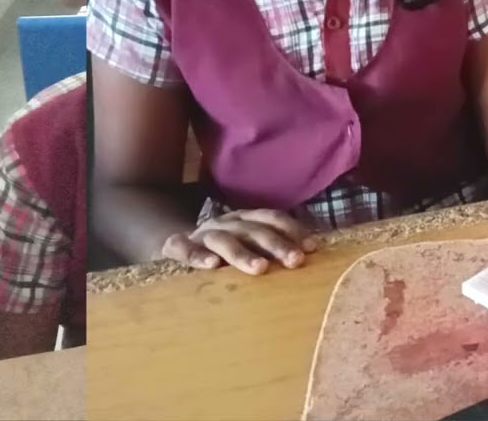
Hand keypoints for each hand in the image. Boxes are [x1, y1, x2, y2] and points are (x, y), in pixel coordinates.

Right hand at [160, 209, 317, 274]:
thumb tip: (309, 258)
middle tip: (295, 261)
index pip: (272, 219)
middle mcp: (227, 223)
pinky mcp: (176, 246)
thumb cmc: (225, 252)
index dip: (293, 230)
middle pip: (254, 230)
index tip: (312, 247)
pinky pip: (183, 248)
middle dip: (277, 245)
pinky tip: (211, 266)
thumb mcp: (249, 246)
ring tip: (260, 269)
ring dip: (243, 253)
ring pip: (224, 239)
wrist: (176, 245)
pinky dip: (196, 255)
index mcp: (246, 219)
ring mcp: (202, 234)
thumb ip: (273, 250)